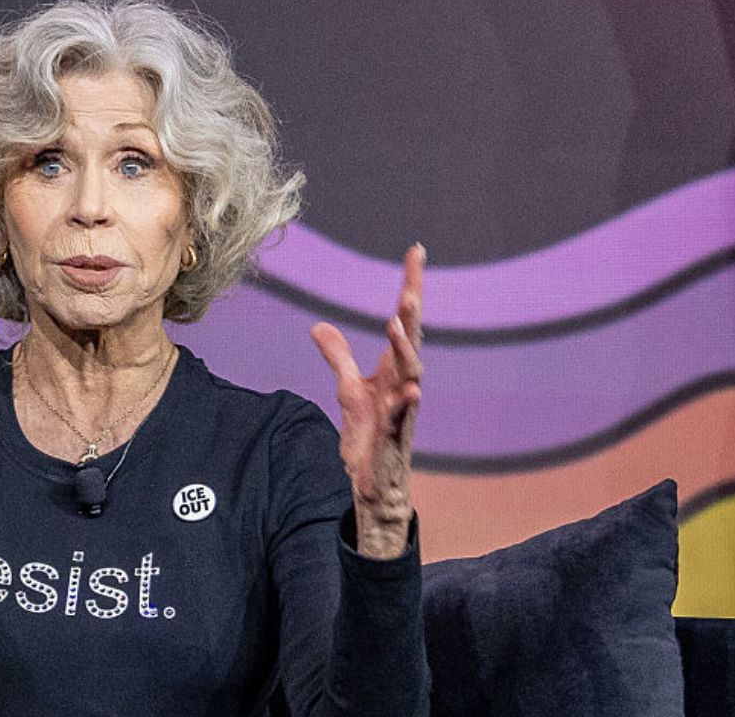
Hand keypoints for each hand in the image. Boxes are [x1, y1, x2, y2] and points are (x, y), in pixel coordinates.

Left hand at [311, 243, 424, 559]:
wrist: (375, 482)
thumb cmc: (369, 435)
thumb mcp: (349, 391)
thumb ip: (338, 358)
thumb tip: (318, 326)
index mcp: (394, 369)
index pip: (404, 322)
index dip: (410, 286)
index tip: (416, 252)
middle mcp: (405, 383)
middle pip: (411, 341)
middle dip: (411, 312)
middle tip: (409, 284)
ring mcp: (402, 410)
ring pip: (410, 373)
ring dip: (405, 348)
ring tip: (396, 322)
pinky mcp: (394, 436)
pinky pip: (403, 417)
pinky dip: (407, 402)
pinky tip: (411, 388)